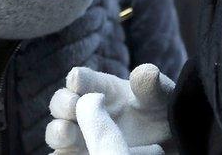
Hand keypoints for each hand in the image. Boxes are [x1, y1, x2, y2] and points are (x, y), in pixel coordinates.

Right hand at [46, 64, 173, 153]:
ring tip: (67, 132)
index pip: (80, 78)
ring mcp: (80, 134)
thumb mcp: (160, 97)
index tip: (77, 80)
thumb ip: (151, 85)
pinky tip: (69, 154)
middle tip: (73, 106)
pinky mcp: (80, 154)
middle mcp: (83, 109)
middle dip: (63, 103)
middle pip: (61, 102)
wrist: (165, 139)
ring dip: (58, 131)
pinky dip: (62, 154)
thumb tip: (145, 74)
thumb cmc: (159, 111)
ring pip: (57, 131)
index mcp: (98, 87)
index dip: (77, 79)